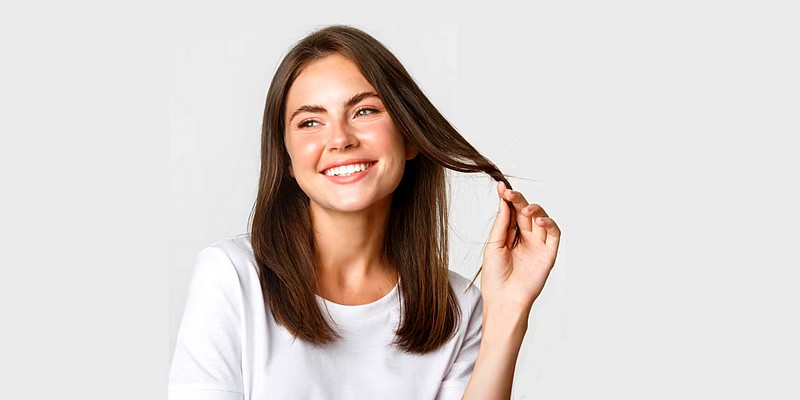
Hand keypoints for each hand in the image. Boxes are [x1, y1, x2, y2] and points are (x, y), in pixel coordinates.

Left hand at [480, 181, 560, 314]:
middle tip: (509, 192)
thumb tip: (504, 201)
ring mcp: (538, 245)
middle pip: (525, 212)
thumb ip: (501, 223)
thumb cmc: (495, 277)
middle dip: (518, 200)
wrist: (503, 300)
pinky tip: (539, 220)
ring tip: (524, 209)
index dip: (508, 199)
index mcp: (510, 235)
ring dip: (534, 209)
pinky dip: (549, 224)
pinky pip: (554, 234)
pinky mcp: (549, 253)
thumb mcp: (493, 245)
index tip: (501, 186)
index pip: (511, 212)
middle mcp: (525, 238)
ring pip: (541, 219)